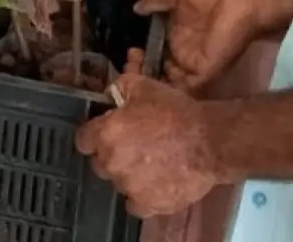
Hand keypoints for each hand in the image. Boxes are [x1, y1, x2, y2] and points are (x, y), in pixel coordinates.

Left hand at [74, 50, 221, 216]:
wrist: (209, 141)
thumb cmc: (177, 112)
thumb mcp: (144, 87)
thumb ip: (120, 88)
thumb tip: (110, 93)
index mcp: (106, 135)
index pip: (83, 141)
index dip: (94, 136)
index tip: (105, 135)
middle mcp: (112, 162)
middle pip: (101, 163)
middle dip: (113, 156)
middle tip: (136, 148)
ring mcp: (129, 186)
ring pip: (119, 183)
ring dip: (130, 176)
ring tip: (153, 165)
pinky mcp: (148, 204)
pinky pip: (136, 204)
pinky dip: (144, 196)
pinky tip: (157, 184)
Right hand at [131, 0, 274, 91]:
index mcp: (175, 26)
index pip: (149, 42)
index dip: (133, 43)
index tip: (115, 38)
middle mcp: (180, 46)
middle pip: (154, 64)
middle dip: (137, 65)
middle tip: (123, 58)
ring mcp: (190, 62)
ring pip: (163, 79)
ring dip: (147, 76)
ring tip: (130, 66)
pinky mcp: (201, 72)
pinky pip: (180, 89)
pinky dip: (164, 88)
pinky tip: (146, 75)